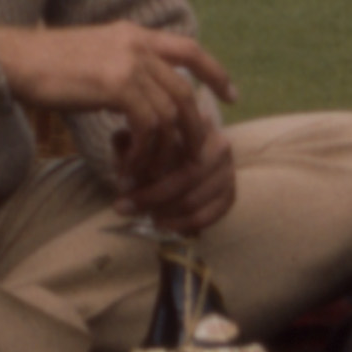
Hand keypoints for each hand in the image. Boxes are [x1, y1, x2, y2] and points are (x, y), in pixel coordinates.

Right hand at [0, 23, 232, 150]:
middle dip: (195, 127)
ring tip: (154, 171)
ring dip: (165, 149)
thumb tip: (140, 97)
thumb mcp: (94, 55)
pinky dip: (145, 151)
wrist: (15, 60)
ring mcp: (128, 63)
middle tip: (195, 155)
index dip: (214, 73)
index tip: (231, 96)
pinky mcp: (116, 84)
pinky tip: (131, 165)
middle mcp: (137, 44)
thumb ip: (122, 68)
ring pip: (169, 112)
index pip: (189, 49)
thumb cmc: (46, 65)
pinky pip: (148, 125)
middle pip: (184, 89)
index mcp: (134, 34)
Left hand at [111, 111, 237, 235]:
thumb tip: (123, 165)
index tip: (121, 186)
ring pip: (194, 202)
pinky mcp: (230, 195)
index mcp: (197, 125)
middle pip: (186, 179)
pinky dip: (182, 225)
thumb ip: (127, 145)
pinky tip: (162, 225)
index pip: (174, 150)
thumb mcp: (139, 139)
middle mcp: (220, 145)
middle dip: (151, 197)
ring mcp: (228, 172)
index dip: (145, 171)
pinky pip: (207, 217)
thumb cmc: (156, 148)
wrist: (183, 157)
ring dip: (165, 214)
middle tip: (123, 208)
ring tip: (142, 216)